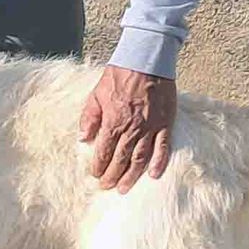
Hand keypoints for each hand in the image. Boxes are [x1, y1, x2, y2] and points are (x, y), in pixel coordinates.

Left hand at [79, 66, 175, 192]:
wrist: (147, 60)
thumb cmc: (119, 75)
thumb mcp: (96, 94)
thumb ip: (89, 118)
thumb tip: (83, 139)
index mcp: (113, 121)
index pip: (104, 151)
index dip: (98, 166)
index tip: (95, 175)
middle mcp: (132, 128)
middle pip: (121, 159)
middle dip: (112, 176)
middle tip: (106, 187)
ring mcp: (151, 127)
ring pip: (141, 158)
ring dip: (132, 176)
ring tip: (124, 189)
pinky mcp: (166, 123)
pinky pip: (163, 147)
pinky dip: (159, 163)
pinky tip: (153, 175)